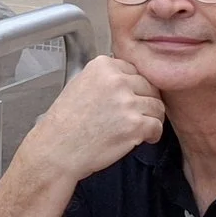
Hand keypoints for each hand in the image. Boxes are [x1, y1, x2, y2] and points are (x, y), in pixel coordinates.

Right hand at [24, 56, 164, 184]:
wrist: (57, 150)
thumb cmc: (65, 123)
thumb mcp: (80, 84)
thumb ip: (105, 77)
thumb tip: (129, 79)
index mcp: (102, 66)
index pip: (135, 71)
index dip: (136, 88)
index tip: (131, 99)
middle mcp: (116, 80)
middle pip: (150, 87)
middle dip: (145, 103)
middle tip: (136, 116)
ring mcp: (127, 102)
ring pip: (157, 106)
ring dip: (151, 119)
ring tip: (139, 128)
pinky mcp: (135, 125)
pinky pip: (157, 126)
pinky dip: (153, 134)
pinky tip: (141, 138)